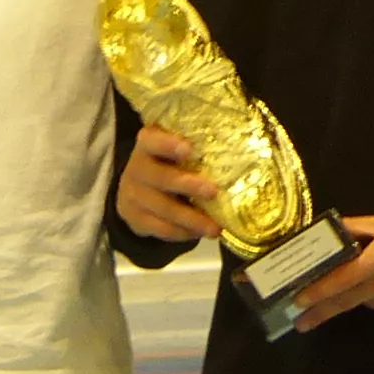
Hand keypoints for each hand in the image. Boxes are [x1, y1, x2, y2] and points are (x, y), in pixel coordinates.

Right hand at [116, 124, 223, 243]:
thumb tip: (240, 152)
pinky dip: (182, 233)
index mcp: (147, 144)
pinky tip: (199, 233)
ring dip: (191, 219)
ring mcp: (133, 196)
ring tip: (215, 228)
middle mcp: (137, 168)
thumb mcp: (172, 150)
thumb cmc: (166, 164)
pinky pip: (160, 229)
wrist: (134, 190)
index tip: (190, 149)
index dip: (169, 145)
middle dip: (188, 185)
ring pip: (163, 209)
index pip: (153, 141)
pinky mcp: (136, 219)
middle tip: (213, 191)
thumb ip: (196, 147)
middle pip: (161, 177)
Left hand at [286, 211, 373, 327]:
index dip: (319, 291)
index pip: (342, 279)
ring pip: (369, 302)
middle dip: (321, 312)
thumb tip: (330, 230)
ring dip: (358, 295)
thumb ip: (357, 228)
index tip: (299, 300)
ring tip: (368, 277)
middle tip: (300, 322)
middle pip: (347, 302)